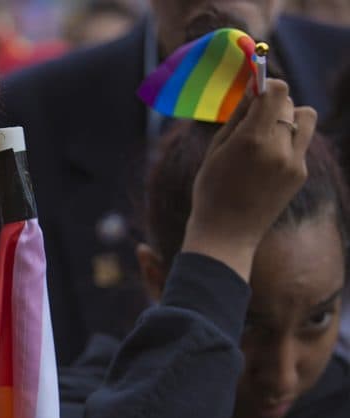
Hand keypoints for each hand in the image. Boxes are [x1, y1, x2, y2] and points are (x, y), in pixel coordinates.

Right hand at [183, 78, 316, 280]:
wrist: (225, 235)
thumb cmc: (211, 191)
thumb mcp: (215, 150)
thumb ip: (237, 117)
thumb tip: (253, 89)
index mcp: (251, 139)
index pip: (277, 91)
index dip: (267, 84)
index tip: (255, 89)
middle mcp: (278, 148)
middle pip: (289, 102)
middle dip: (273, 103)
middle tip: (254, 116)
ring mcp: (294, 162)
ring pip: (305, 118)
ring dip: (289, 117)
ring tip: (268, 134)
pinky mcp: (300, 174)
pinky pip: (301, 142)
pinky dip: (288, 141)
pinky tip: (266, 160)